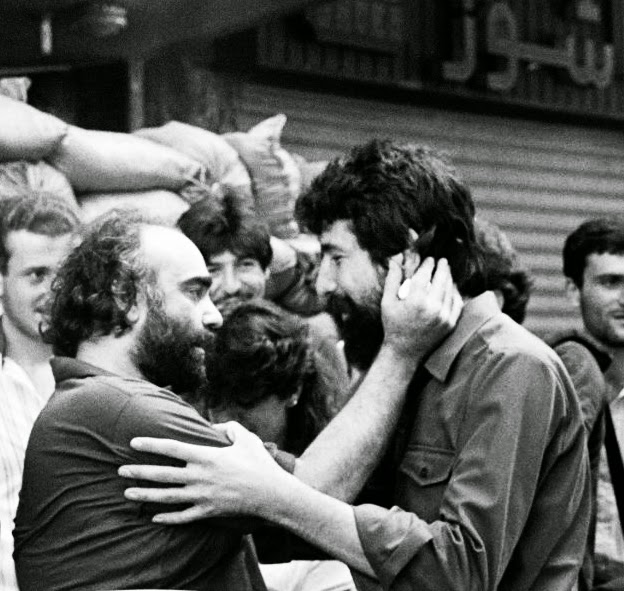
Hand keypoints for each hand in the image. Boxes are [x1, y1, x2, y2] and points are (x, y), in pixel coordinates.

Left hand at [119, 422, 287, 523]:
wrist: (271, 493)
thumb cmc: (259, 463)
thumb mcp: (246, 438)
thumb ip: (229, 428)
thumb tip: (214, 426)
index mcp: (206, 456)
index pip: (172, 448)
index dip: (151, 445)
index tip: (133, 443)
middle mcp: (199, 476)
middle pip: (163, 474)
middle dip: (139, 472)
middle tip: (120, 471)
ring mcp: (202, 496)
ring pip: (167, 497)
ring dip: (145, 495)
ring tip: (128, 493)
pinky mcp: (208, 511)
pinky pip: (182, 516)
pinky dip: (167, 517)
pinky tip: (154, 517)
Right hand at [381, 254, 462, 359]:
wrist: (404, 352)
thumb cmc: (393, 326)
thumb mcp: (387, 302)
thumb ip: (392, 280)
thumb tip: (394, 261)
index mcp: (416, 301)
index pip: (425, 275)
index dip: (428, 264)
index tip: (429, 259)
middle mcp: (433, 307)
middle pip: (442, 279)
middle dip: (442, 267)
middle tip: (442, 261)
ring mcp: (444, 316)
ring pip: (450, 290)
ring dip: (449, 278)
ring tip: (446, 272)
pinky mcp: (450, 324)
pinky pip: (457, 303)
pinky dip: (455, 293)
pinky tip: (452, 288)